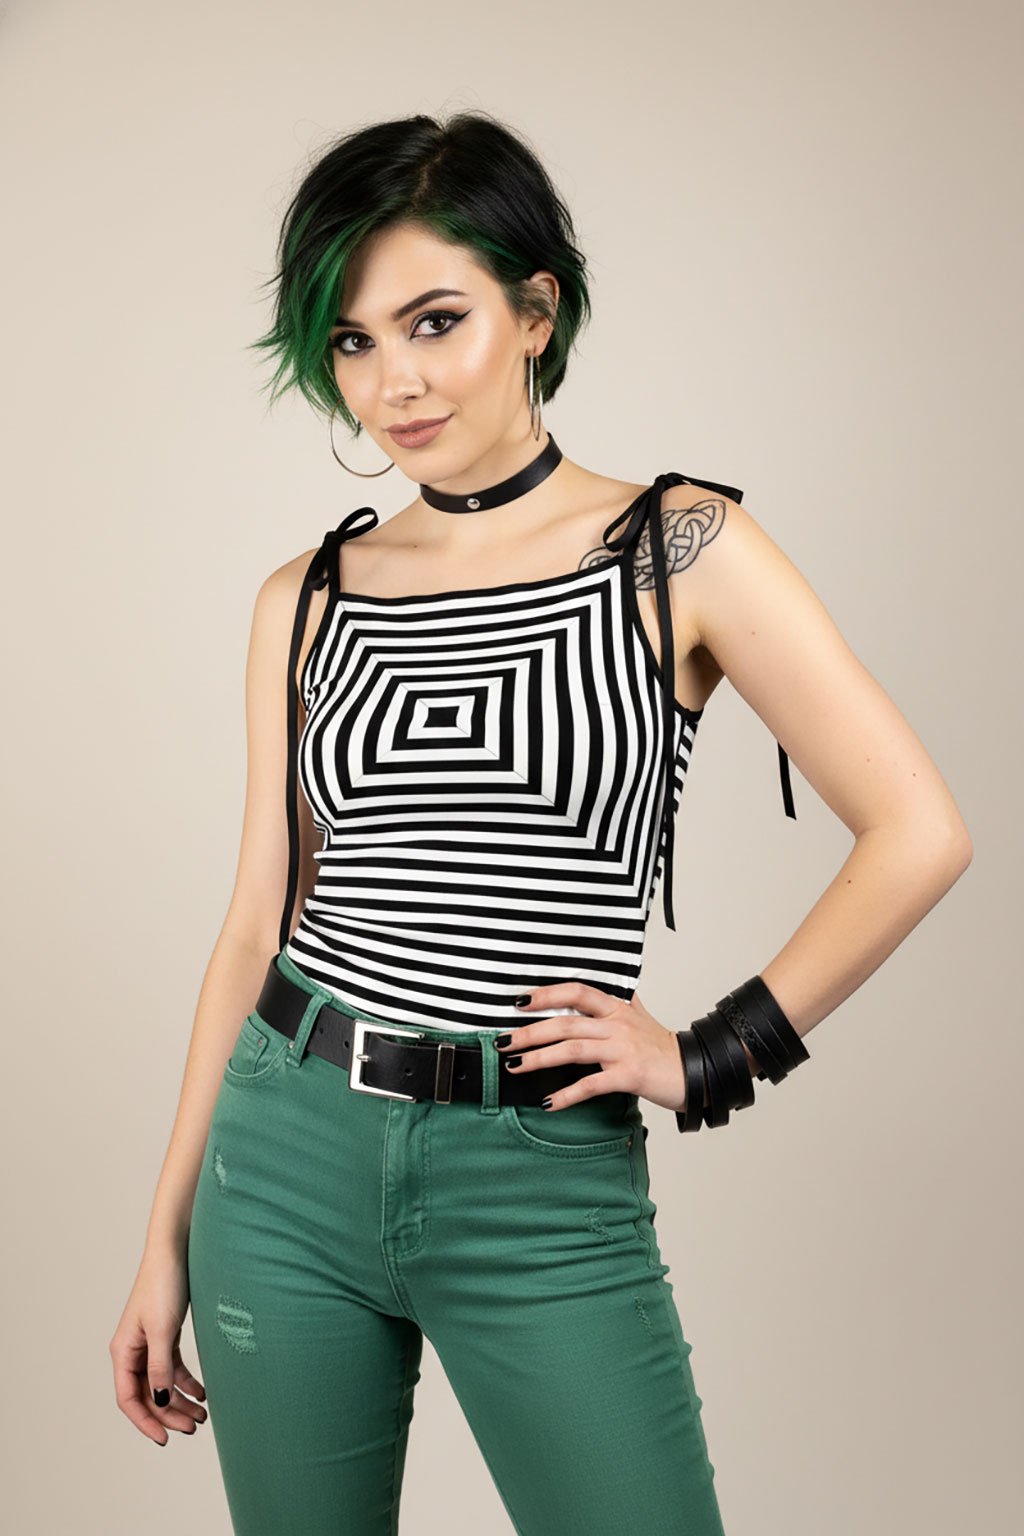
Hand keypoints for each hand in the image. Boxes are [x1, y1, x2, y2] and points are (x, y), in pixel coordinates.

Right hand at [109, 1248, 206, 1446]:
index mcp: (123, 1351)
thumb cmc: (164, 1285)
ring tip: (203, 1415)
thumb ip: (159, 1366)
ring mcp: (149, 1343)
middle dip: (169, 1414)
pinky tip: (203, 1392)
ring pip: (162, 1383)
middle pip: (148, 1394)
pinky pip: (174, 1367)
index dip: (145, 1422)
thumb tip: (157, 1400)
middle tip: (195, 1428)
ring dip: (180, 1400)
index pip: (129, 1398)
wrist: (177, 1250)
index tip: (165, 1439)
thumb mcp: (163, 1329)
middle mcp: (133, 1351)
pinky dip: (187, 1382)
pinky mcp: (166, 1334)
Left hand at [495, 982, 689, 1113]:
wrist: (696, 1070)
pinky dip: (567, 1094)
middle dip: (529, 1032)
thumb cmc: (664, 1047)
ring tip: (515, 1067)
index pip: (577, 992)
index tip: (519, 1002)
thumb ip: (622, 1004)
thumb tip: (612, 989)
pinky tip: (548, 1102)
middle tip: (502, 1042)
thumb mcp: (642, 1017)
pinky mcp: (629, 1075)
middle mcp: (617, 1024)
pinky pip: (591, 1084)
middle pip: (565, 1023)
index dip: (547, 995)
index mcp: (617, 1008)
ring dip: (539, 1059)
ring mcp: (623, 1049)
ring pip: (572, 1050)